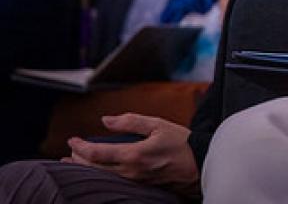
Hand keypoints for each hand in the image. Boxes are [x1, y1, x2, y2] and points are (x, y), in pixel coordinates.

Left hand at [65, 114, 198, 191]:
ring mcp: (133, 181)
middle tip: (69, 151)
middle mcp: (129, 171)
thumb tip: (106, 120)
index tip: (72, 140)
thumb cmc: (182, 143)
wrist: (200, 166)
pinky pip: (111, 180)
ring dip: (84, 169)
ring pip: (100, 176)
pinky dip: (99, 174)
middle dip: (77, 159)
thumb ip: (130, 121)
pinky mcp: (138, 186)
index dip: (80, 146)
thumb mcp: (158, 125)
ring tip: (74, 163)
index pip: (96, 153)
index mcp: (132, 154)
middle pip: (93, 168)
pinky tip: (97, 171)